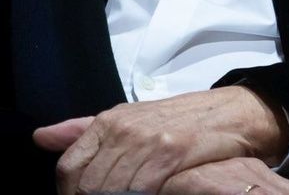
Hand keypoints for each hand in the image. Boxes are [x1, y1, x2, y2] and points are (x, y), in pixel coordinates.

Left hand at [34, 86, 288, 194]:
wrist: (237, 114)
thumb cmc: (183, 121)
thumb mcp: (132, 119)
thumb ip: (84, 130)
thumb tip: (40, 137)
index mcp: (110, 120)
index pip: (69, 168)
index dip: (72, 194)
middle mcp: (126, 128)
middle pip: (89, 185)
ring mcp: (150, 140)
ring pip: (113, 190)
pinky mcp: (174, 154)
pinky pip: (142, 189)